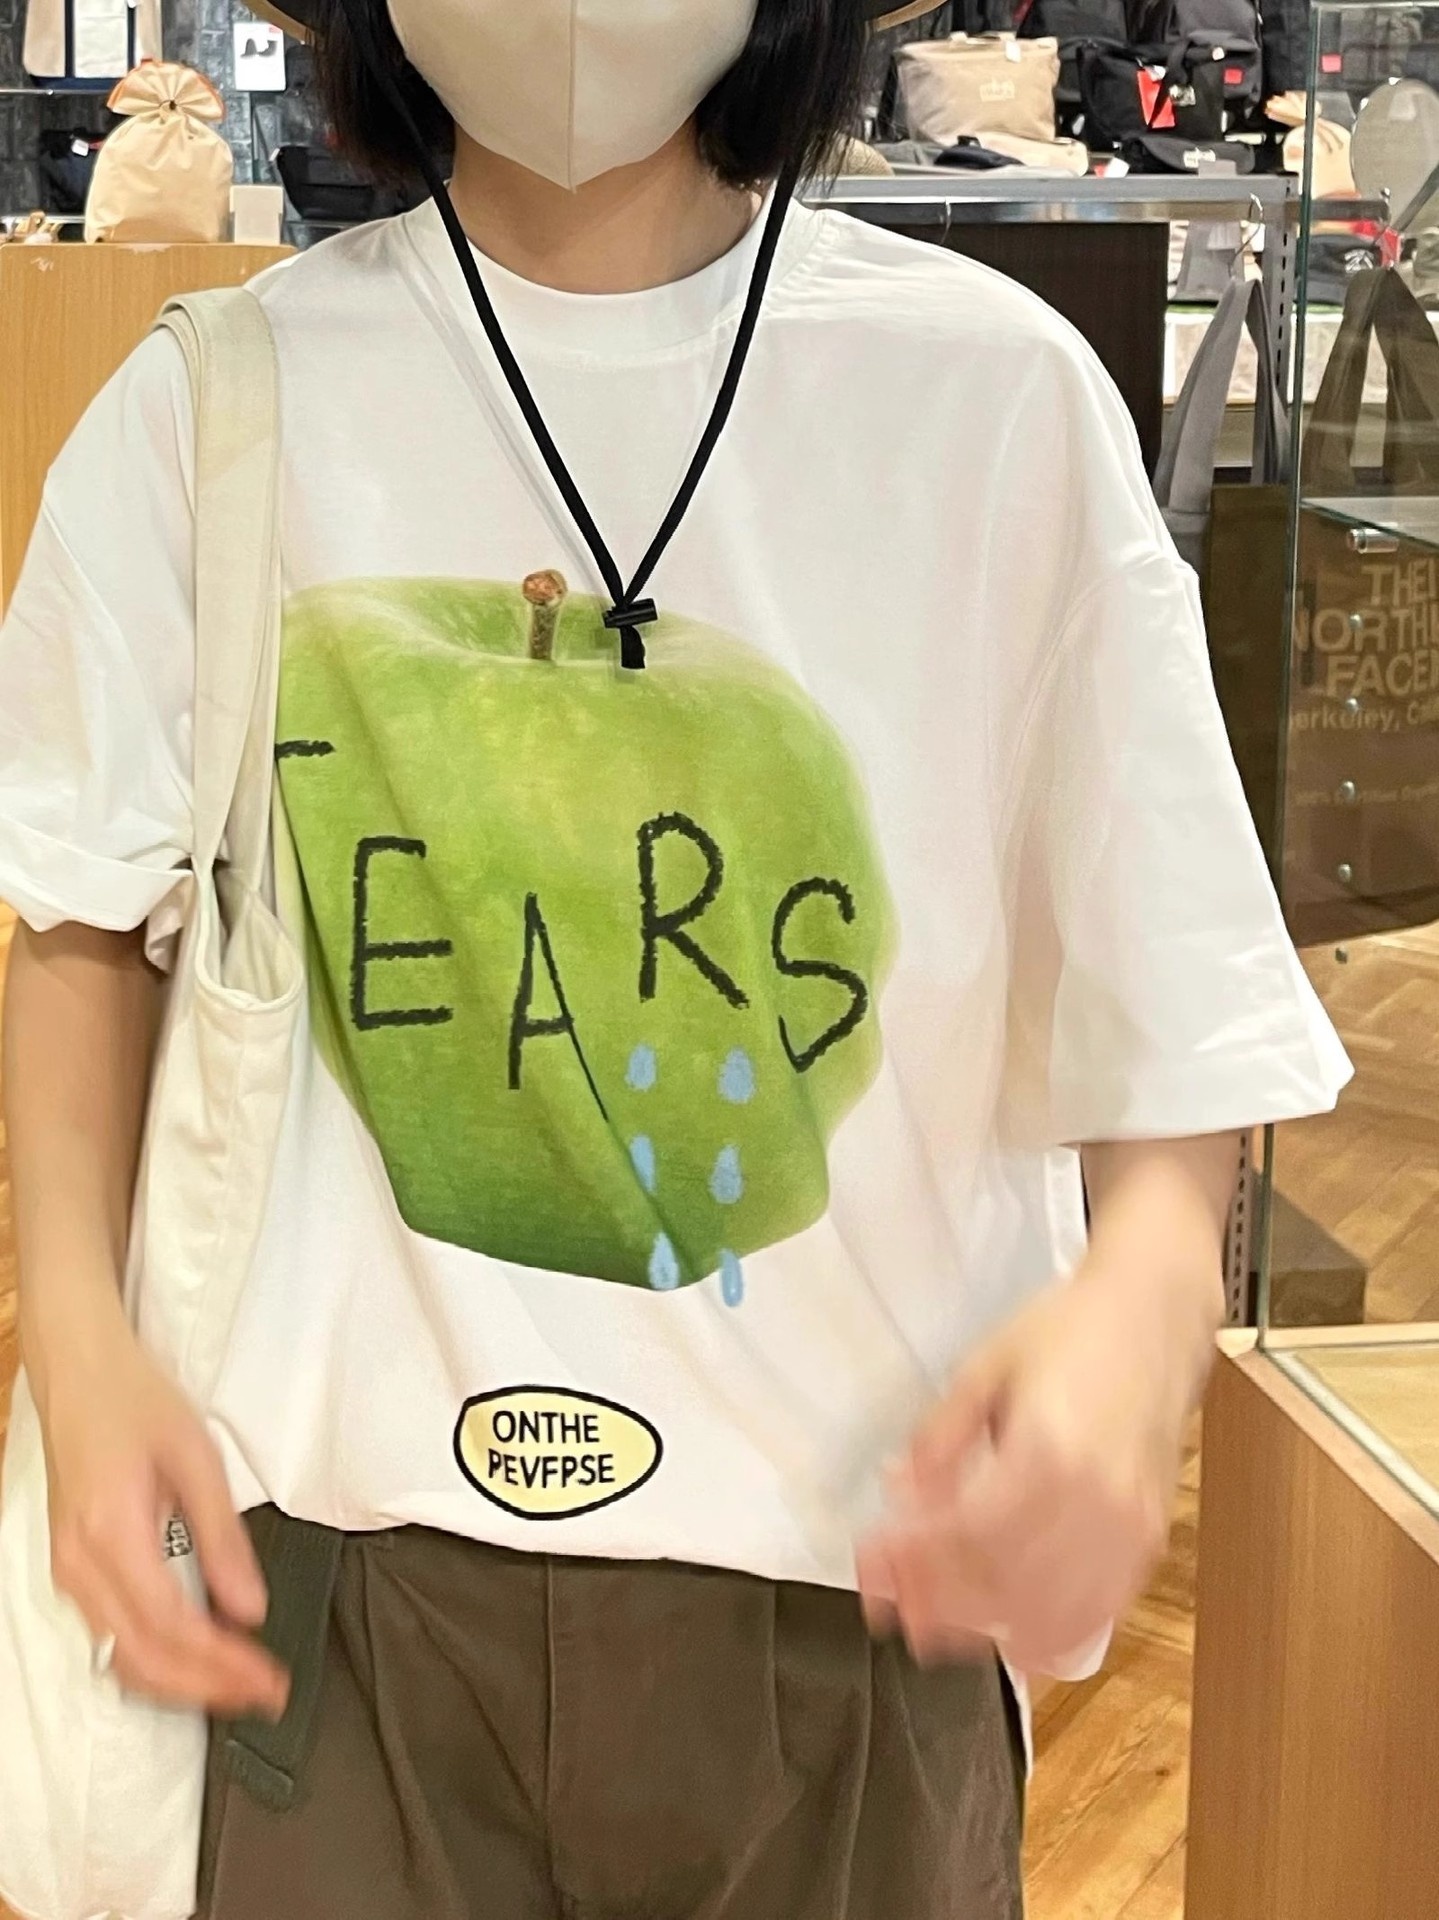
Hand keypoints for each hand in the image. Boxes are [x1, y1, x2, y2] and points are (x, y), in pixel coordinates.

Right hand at [32, 1291, 289, 1718]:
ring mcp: (68, 1572)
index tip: (271, 1677)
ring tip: (239, 1687)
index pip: (172, 1627)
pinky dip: (154, 1662)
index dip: (222, 1664)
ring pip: (121, 1658)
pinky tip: (193, 1661)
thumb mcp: (196, 1457)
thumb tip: (252, 1609)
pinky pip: (109, 1637)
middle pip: (143, 1659)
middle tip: (266, 1695)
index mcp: (111, 1536)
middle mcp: (80, 1566)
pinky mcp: (71, 1570)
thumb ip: (223, 1538)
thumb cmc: (138, 1402)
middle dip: (207, 1688)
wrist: (79, 1374)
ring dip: (181, 1684)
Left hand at [856, 1239, 1218, 1674]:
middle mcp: (1094, 1501)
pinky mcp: (1150, 1539)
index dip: (912, 1561)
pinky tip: (1012, 1639)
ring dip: (984, 1628)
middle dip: (934, 1601)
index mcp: (1047, 1451)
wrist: (1153, 1313)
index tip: (870, 1565)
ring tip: (934, 1624)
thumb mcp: (984, 1368)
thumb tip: (898, 1495)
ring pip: (1048, 1612)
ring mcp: (1129, 1528)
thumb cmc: (1070, 1331)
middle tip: (888, 1602)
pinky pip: (1099, 1612)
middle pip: (1001, 1582)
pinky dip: (1051, 1636)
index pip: (965, 1535)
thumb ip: (939, 1439)